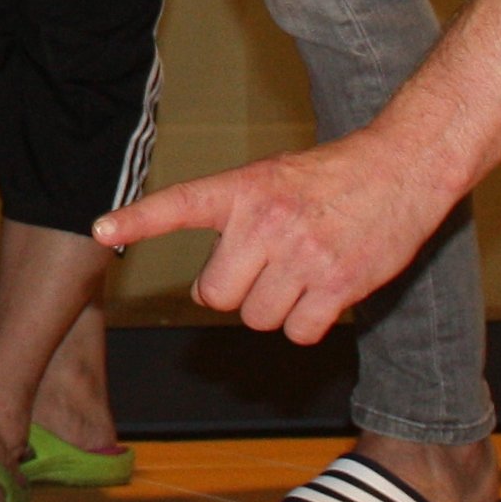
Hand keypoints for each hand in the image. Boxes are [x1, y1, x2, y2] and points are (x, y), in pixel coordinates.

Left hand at [92, 131, 454, 344]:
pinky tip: (322, 293)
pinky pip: (298, 332)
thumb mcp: (272, 179)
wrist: (401, 169)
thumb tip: (215, 283)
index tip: (100, 230)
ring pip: (258, 318)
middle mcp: (267, 222)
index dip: (138, 218)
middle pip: (217, 294)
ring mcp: (302, 255)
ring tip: (298, 274)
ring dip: (274, 308)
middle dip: (233, 291)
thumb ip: (237, 218)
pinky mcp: (338, 284)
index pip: (180, 203)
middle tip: (259, 270)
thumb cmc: (330, 178)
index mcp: (244, 189)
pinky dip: (307, 324)